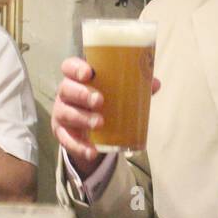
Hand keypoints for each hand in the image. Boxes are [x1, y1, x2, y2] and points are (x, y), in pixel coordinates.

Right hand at [51, 55, 160, 177]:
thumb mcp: (116, 92)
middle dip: (82, 94)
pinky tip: (92, 151)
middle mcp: (66, 93)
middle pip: (66, 89)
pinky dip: (79, 147)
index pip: (69, 67)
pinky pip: (67, 141)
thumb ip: (134, 86)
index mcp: (77, 78)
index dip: (76, 68)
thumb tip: (155, 83)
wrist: (90, 128)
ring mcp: (62, 113)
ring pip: (66, 113)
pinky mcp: (63, 133)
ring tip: (100, 123)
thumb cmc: (104, 100)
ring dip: (82, 118)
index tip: (89, 72)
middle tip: (100, 100)